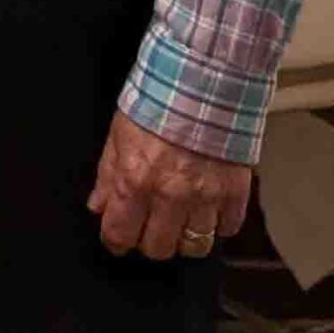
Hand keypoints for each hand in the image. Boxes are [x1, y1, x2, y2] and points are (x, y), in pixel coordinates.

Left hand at [86, 111, 250, 260]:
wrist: (202, 84)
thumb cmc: (156, 104)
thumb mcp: (118, 135)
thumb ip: (107, 176)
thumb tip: (97, 207)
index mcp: (135, 180)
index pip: (120, 233)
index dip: (116, 241)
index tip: (118, 239)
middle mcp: (170, 195)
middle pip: (160, 248)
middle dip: (151, 242)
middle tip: (150, 228)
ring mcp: (206, 198)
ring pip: (195, 246)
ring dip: (186, 238)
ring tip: (180, 222)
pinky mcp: (235, 194)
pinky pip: (228, 229)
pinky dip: (218, 225)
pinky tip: (209, 210)